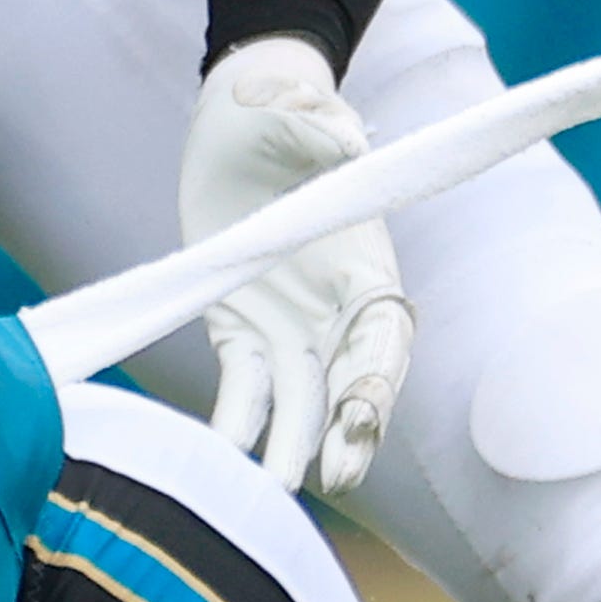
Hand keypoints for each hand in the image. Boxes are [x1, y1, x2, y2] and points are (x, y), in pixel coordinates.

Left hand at [175, 36, 416, 500]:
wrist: (236, 113)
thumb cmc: (277, 103)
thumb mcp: (294, 103)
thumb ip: (318, 120)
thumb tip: (345, 138)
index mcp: (364, 262)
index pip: (385, 333)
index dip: (380, 376)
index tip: (364, 412)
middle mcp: (333, 306)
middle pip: (352, 383)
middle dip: (349, 433)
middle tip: (332, 477)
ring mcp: (288, 323)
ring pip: (300, 402)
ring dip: (291, 448)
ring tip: (270, 498)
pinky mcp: (238, 328)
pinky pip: (241, 389)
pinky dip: (233, 426)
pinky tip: (215, 465)